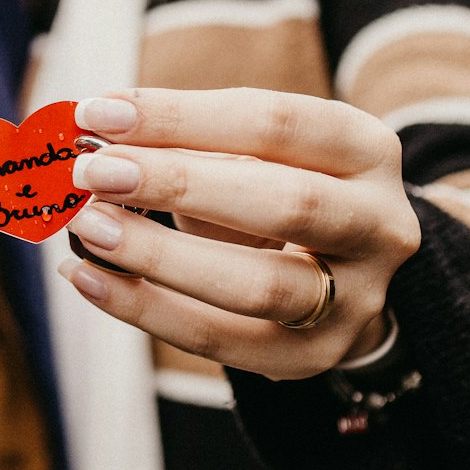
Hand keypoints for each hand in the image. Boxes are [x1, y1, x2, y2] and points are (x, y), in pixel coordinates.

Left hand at [60, 87, 420, 379]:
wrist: (341, 274)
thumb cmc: (275, 189)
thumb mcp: (253, 153)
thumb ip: (187, 142)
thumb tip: (94, 133)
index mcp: (366, 150)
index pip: (275, 123)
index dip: (182, 115)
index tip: (100, 112)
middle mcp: (380, 225)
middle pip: (285, 202)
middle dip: (177, 183)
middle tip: (93, 171)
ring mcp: (356, 300)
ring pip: (258, 285)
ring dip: (160, 255)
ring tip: (88, 227)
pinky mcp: (313, 358)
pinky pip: (221, 342)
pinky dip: (145, 311)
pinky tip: (90, 279)